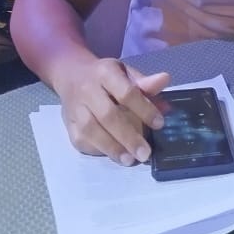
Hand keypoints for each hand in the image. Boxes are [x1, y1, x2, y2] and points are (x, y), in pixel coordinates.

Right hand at [55, 57, 170, 162]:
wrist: (72, 74)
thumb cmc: (106, 76)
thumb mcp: (126, 72)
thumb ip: (145, 82)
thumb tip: (165, 81)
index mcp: (105, 72)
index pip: (126, 92)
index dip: (144, 109)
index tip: (159, 124)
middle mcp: (87, 90)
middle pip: (107, 115)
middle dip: (128, 136)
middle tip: (145, 153)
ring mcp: (74, 108)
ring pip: (91, 130)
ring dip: (112, 147)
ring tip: (130, 160)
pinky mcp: (67, 123)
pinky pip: (80, 140)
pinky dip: (97, 150)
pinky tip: (113, 155)